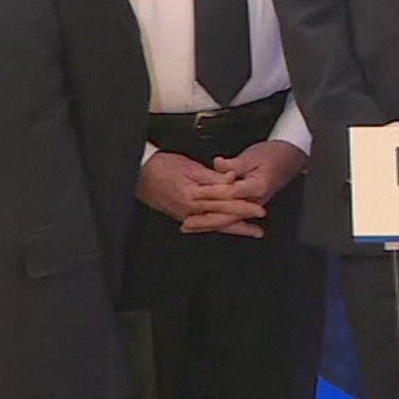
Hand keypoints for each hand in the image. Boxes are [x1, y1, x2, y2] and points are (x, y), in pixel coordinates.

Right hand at [138, 151, 253, 224]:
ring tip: (251, 232)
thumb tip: (232, 180)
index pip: (225, 202)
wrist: (138, 174)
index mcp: (194, 195)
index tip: (259, 209)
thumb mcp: (189, 166)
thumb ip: (213, 176)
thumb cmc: (162, 167)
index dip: (243, 205)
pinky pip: (205, 225)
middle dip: (243, 221)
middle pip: (222, 216)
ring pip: (215, 224)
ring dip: (234, 228)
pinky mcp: (183, 216)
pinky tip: (228, 229)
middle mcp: (191, 209)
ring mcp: (186, 215)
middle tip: (260, 226)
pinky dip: (219, 227)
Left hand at [181, 141, 307, 237]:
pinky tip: (204, 224)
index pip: (231, 193)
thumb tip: (218, 164)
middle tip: (187, 223)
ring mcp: (253, 204)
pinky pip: (231, 216)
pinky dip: (216, 220)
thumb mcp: (254, 156)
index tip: (196, 194)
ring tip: (190, 227)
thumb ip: (234, 164)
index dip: (212, 193)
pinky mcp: (249, 204)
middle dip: (206, 220)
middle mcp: (256, 200)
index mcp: (258, 186)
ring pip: (228, 219)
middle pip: (228, 215)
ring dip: (208, 223)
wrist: (290, 157)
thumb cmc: (274, 155)